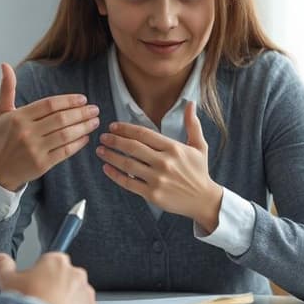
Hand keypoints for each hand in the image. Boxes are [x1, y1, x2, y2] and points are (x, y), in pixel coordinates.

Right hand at [0, 63, 100, 190]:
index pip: (49, 105)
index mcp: (18, 117)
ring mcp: (35, 149)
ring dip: (83, 127)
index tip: (83, 99)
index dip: (68, 101)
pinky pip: (65, 152)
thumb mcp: (1, 112)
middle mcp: (26, 132)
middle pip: (60, 119)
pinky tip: (86, 137)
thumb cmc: (3, 137)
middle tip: (95, 109)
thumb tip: (5, 65)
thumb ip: (7, 88)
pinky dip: (78, 144)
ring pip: (65, 135)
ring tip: (95, 121)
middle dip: (81, 113)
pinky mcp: (42, 164)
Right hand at [0, 252, 99, 303]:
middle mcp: (76, 275)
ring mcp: (87, 296)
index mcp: (57, 262)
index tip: (34, 287)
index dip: (40, 277)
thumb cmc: (28, 303)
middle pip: (66, 281)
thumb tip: (0, 258)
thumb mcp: (7, 280)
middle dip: (56, 291)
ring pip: (77, 300)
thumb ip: (4, 266)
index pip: (51, 264)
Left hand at [97, 101, 222, 231]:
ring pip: (127, 165)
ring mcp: (158, 179)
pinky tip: (106, 167)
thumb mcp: (199, 146)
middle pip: (133, 147)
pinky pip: (128, 183)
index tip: (113, 126)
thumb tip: (191, 103)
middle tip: (103, 136)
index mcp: (174, 148)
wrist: (204, 200)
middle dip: (114, 140)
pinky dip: (115, 175)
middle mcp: (165, 162)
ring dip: (110, 156)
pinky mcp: (152, 194)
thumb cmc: (199, 171)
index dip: (126, 128)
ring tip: (100, 150)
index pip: (144, 134)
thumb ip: (192, 124)